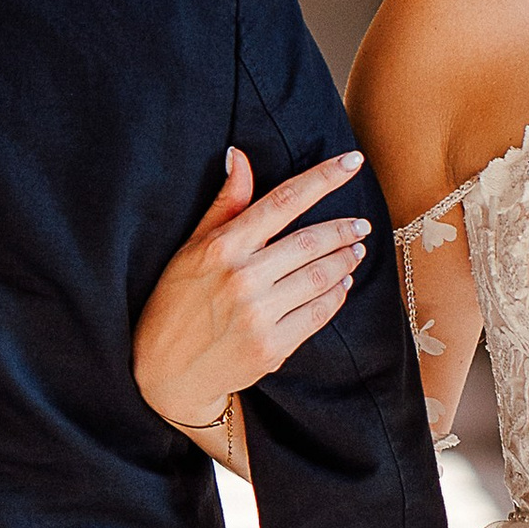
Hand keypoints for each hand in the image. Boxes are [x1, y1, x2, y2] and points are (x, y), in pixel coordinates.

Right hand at [134, 149, 370, 430]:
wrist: (166, 372)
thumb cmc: (176, 302)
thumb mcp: (191, 248)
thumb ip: (224, 204)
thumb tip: (239, 155)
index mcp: (222, 247)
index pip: (283, 201)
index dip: (323, 178)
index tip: (353, 161)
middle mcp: (242, 278)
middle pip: (311, 241)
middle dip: (344, 229)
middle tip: (361, 224)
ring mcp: (258, 316)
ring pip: (320, 277)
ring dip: (345, 260)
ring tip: (355, 251)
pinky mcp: (271, 348)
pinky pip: (318, 315)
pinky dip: (336, 296)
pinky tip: (342, 285)